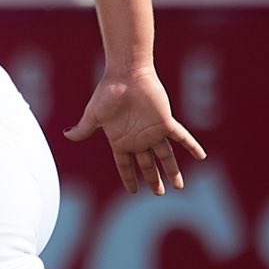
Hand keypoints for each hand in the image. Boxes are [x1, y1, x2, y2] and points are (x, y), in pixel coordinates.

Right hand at [64, 68, 206, 195]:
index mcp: (121, 140)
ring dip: (172, 171)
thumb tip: (66, 135)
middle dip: (153, 180)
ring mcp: (153, 132)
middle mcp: (138, 139)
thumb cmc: (108, 93)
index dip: (129, 178)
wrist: (125, 75)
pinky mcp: (166, 122)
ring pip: (165, 156)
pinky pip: (182, 137)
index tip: (133, 191)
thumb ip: (83, 129)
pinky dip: (192, 146)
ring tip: (179, 186)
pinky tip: (201, 156)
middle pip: (147, 165)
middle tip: (159, 193)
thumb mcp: (93, 115)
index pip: (125, 165)